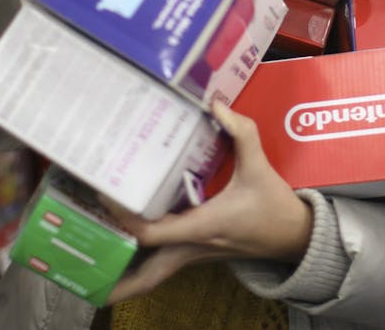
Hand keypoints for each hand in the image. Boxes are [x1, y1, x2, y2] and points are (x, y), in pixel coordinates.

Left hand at [104, 101, 312, 303]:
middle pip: (147, 274)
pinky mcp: (199, 252)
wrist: (296, 237)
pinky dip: (145, 258)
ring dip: (128, 272)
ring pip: (155, 273)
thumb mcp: (260, 167)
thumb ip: (242, 133)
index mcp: (202, 227)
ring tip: (98, 261)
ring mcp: (196, 254)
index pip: (151, 232)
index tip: (106, 194)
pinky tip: (131, 242)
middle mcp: (193, 246)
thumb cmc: (275, 206)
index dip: (124, 217)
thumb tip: (216, 105)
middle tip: (87, 265)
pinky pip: (165, 261)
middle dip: (118, 280)